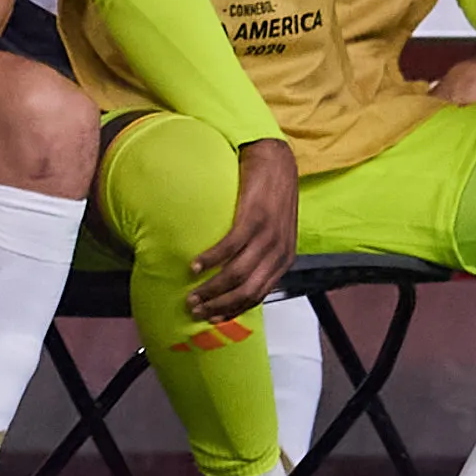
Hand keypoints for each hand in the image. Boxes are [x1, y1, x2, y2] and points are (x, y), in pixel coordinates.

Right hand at [188, 139, 300, 322]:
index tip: (212, 318)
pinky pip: (229, 247)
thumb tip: (240, 276)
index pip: (258, 296)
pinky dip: (210, 260)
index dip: (234, 310)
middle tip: (195, 309)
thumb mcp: (276, 230)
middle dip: (218, 305)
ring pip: (236, 274)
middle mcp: (278, 251)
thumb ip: (264, 254)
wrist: (276, 158)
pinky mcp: (253, 216)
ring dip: (211, 288)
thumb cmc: (272, 193)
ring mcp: (267, 234)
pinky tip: (194, 266)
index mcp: (285, 258)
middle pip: (246, 291)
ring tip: (191, 294)